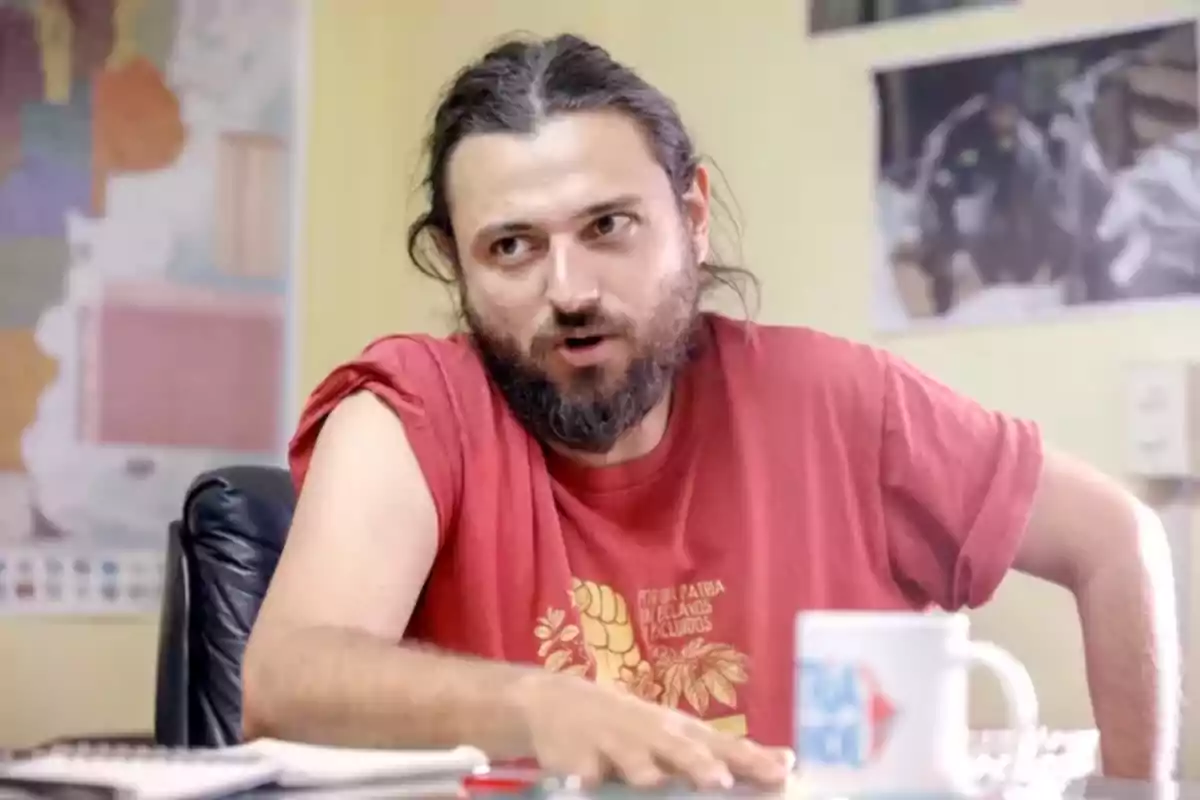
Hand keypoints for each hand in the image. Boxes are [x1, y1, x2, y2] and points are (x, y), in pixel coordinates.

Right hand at [508, 671, 793, 788]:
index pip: (722, 747)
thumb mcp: (680, 734)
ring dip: (646, 772)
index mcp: (680, 731)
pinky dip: (586, 781)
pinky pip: (584, 776)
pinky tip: (586, 784)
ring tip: (654, 781)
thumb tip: (789, 760)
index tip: (783, 773)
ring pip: (633, 761)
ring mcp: (613, 744)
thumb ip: (729, 752)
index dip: (751, 761)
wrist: (556, 702)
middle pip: (680, 750)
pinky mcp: (576, 758)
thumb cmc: (635, 727)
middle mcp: (651, 734)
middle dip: (699, 765)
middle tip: (720, 781)